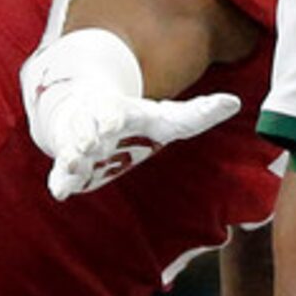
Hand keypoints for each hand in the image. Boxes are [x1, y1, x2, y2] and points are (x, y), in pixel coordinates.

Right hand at [28, 74, 240, 200]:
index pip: (115, 113)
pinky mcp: (69, 164)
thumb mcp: (166, 116)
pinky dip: (61, 181)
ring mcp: (78, 145)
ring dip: (72, 157)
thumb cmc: (132, 118)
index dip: (114, 117)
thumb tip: (235, 102)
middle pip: (88, 129)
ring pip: (71, 149)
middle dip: (88, 135)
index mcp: (118, 113)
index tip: (115, 122)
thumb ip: (198, 113)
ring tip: (72, 165)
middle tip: (91, 142)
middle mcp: (94, 126)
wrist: (84, 110)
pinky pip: (61, 173)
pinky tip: (59, 192)